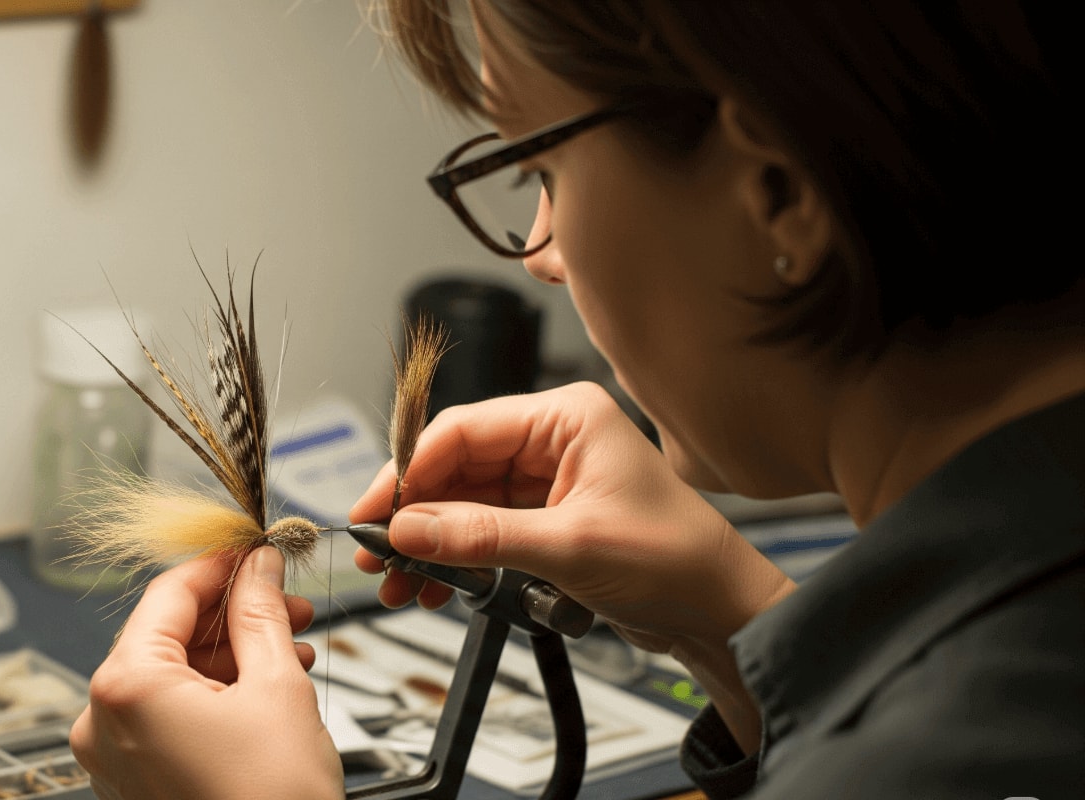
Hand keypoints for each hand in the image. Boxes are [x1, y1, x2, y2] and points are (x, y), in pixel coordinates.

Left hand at [70, 547, 343, 799]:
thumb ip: (261, 614)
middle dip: (232, 613)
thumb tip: (259, 568)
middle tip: (285, 598)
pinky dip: (211, 694)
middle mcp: (102, 721)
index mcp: (125, 686)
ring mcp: (113, 758)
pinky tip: (262, 683)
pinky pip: (166, 716)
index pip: (169, 593)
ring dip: (229, 653)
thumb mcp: (277, 688)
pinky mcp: (134, 783)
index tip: (255, 550)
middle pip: (166, 634)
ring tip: (289, 642)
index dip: (220, 564)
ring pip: (169, 675)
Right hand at [349, 382, 793, 658]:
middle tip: (375, 552)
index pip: (463, 429)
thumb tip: (408, 529)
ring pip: (461, 501)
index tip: (373, 512)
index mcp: (566, 417)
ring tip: (397, 581)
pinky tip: (431, 584)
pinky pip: (480, 529)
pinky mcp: (545, 518)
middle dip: (411, 513)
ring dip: (427, 541)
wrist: (721, 613)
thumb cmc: (677, 562)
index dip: (408, 472)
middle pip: (454, 465)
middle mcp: (552, 439)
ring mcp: (547, 479)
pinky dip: (453, 557)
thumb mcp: (570, 548)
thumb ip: (481, 536)